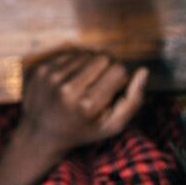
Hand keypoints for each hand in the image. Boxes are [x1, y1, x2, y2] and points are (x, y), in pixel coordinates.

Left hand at [16, 49, 147, 161]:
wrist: (42, 132)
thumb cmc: (83, 129)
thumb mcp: (111, 125)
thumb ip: (132, 100)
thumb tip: (143, 71)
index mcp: (87, 105)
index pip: (118, 70)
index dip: (121, 77)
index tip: (116, 87)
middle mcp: (68, 88)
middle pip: (103, 57)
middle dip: (108, 67)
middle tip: (102, 83)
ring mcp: (52, 77)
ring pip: (86, 53)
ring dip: (91, 64)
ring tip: (87, 82)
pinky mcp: (42, 68)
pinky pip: (70, 53)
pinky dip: (76, 62)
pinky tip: (72, 79)